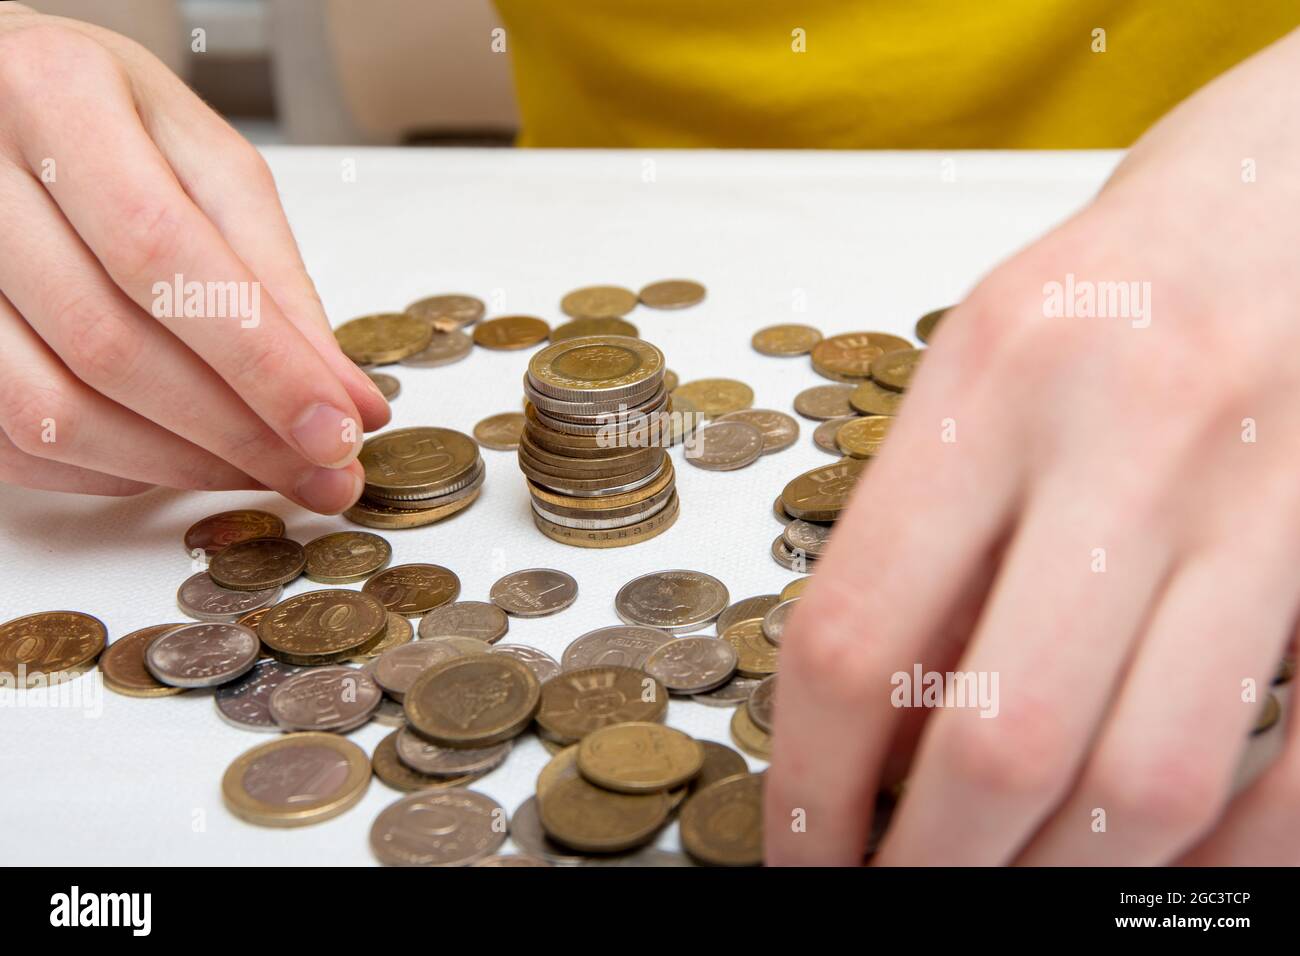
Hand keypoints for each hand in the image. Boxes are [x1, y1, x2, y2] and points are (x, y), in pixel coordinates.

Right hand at [0, 6, 388, 511]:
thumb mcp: (206, 159)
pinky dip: (116, 470)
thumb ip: (273, 275)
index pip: (163, 257)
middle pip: (109, 346)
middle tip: (324, 470)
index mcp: (54, 96)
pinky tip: (184, 457)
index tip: (338, 429)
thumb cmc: (104, 115)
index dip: (260, 362)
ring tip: (265, 469)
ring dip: (180, 465)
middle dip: (238, 432)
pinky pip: (15, 441)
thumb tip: (343, 395)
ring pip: (53, 412)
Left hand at [767, 27, 1299, 864]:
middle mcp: (1126, 435)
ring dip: (1061, 880)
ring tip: (1002, 897)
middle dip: (928, 868)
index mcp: (991, 380)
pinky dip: (1228, 862)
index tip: (799, 855)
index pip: (855, 637)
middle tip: (894, 903)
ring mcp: (1266, 495)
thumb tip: (872, 739)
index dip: (808, 786)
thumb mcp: (980, 370)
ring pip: (1149, 776)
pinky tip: (1155, 878)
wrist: (1294, 193)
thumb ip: (928, 540)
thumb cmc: (1115, 289)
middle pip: (1000, 738)